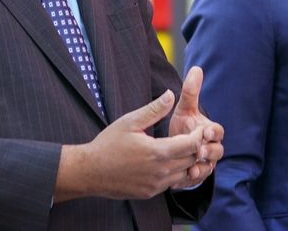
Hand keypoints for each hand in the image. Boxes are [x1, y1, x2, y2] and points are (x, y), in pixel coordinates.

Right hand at [56, 90, 203, 201]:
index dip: (198, 135)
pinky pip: (171, 183)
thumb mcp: (130, 121)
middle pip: (192, 159)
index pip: (192, 144)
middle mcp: (160, 171)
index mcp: (157, 152)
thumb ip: (154, 109)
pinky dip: (174, 172)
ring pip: (184, 173)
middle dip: (195, 147)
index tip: (197, 127)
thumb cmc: (108, 144)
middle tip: (192, 136)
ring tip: (180, 147)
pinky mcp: (150, 193)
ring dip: (186, 161)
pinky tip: (166, 161)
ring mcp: (155, 185)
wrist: (90, 171)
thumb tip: (171, 94)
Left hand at [168, 66, 224, 187]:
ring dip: (202, 168)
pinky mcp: (196, 176)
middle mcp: (211, 148)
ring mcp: (206, 163)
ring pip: (209, 167)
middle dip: (210, 151)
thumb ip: (190, 92)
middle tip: (200, 151)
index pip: (218, 131)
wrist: (173, 147)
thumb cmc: (183, 125)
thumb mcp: (185, 109)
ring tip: (191, 168)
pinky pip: (198, 180)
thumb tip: (196, 68)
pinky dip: (192, 179)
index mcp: (209, 131)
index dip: (213, 132)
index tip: (205, 131)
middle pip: (218, 151)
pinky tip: (183, 178)